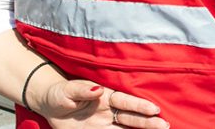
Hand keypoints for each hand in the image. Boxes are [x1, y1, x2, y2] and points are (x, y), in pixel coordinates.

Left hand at [38, 80, 166, 128]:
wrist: (49, 105)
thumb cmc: (59, 94)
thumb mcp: (67, 91)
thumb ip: (82, 90)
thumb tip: (98, 90)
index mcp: (105, 96)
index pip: (125, 102)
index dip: (139, 106)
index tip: (154, 109)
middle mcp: (109, 110)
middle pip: (132, 116)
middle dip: (148, 121)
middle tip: (165, 124)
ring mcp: (105, 122)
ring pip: (128, 128)